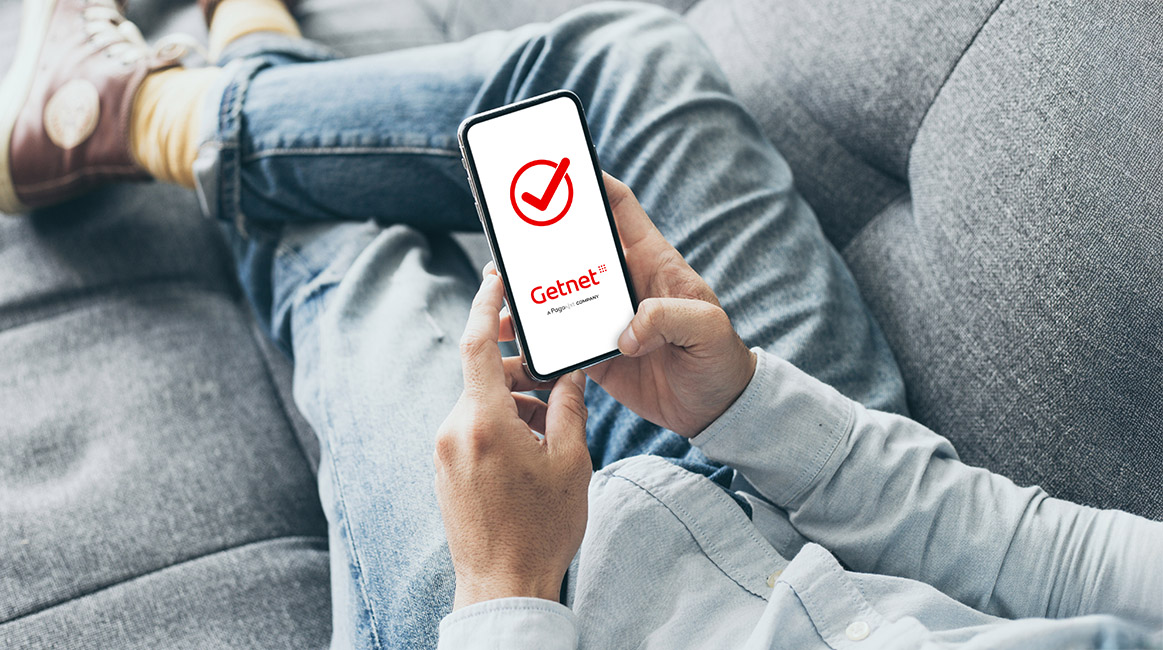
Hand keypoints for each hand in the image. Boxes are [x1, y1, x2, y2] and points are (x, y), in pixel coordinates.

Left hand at [435, 273, 591, 610]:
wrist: (503, 586)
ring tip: (551, 429)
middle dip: (520, 372)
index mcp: (483, 422)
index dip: (485, 305)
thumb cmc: (541, 528)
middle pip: (483, 376)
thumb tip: (569, 373)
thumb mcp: (571, 461)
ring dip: (514, 403)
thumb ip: (568, 406)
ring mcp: (443, 452)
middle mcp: (453, 431)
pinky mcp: (444, 470)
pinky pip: (471, 428)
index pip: (474, 345)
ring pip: (479, 404)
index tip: (495, 278)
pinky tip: (530, 449)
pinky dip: (500, 424)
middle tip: (556, 382)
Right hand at [496, 174, 754, 436]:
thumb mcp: (707, 328)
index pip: (622, 209)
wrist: (713, 408)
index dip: (596, 184)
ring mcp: (606, 316)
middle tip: (509, 233)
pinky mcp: (595, 351)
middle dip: (542, 237)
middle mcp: (624, 283)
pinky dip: (534, 336)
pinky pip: (557, 337)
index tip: (564, 170)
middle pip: (576, 247)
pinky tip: (514, 336)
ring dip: (530, 290)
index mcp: (653, 262)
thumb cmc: (719, 357)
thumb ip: (670, 317)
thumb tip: (627, 333)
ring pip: (559, 291)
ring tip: (499, 289)